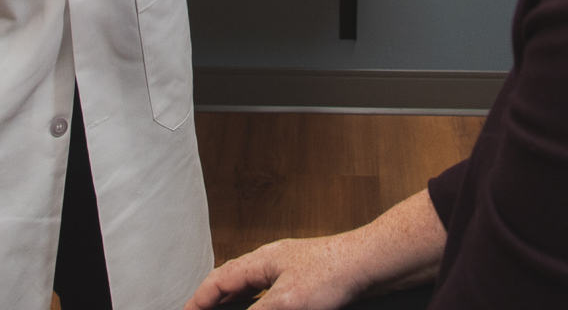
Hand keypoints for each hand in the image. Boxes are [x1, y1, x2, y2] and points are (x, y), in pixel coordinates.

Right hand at [184, 235, 366, 309]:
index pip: (217, 281)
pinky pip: (268, 292)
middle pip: (230, 281)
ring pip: (249, 286)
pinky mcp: (304, 280)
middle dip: (212, 300)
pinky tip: (261, 309)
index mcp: (259, 261)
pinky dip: (255, 303)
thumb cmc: (333, 273)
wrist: (369, 264)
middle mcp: (270, 261)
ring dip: (234, 302)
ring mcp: (287, 268)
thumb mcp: (285, 303)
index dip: (198, 301)